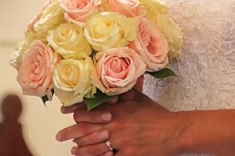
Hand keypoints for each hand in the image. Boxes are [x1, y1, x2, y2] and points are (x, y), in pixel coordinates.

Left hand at [56, 91, 184, 155]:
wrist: (174, 132)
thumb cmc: (157, 115)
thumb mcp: (140, 99)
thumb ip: (124, 94)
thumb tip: (112, 86)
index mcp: (117, 110)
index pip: (88, 111)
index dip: (74, 112)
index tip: (65, 112)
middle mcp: (115, 125)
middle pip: (85, 130)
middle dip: (69, 133)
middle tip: (59, 135)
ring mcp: (120, 142)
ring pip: (92, 147)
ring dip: (80, 148)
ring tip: (73, 149)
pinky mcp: (127, 155)